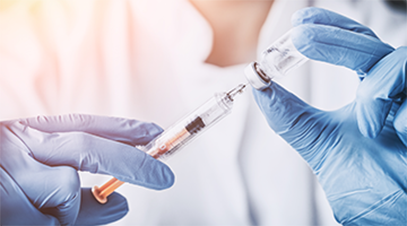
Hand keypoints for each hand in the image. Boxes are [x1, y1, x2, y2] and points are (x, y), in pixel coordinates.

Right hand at [0, 114, 173, 225]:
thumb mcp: (31, 174)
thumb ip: (80, 194)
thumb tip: (122, 203)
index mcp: (26, 132)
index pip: (86, 123)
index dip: (124, 129)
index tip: (156, 135)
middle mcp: (17, 146)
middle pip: (88, 149)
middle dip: (132, 162)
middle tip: (164, 175)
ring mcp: (7, 175)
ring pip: (66, 194)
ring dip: (66, 212)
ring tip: (35, 209)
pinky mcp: (3, 209)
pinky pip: (48, 224)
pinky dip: (49, 225)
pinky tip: (22, 215)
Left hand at [253, 7, 406, 225]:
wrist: (397, 219)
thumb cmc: (371, 186)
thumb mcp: (320, 144)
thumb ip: (289, 116)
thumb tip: (257, 85)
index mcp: (371, 96)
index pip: (352, 48)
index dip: (329, 28)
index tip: (302, 22)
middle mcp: (394, 93)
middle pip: (370, 47)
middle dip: (336, 39)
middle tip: (303, 36)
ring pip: (398, 64)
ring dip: (379, 88)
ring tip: (368, 119)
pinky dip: (404, 111)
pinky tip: (398, 132)